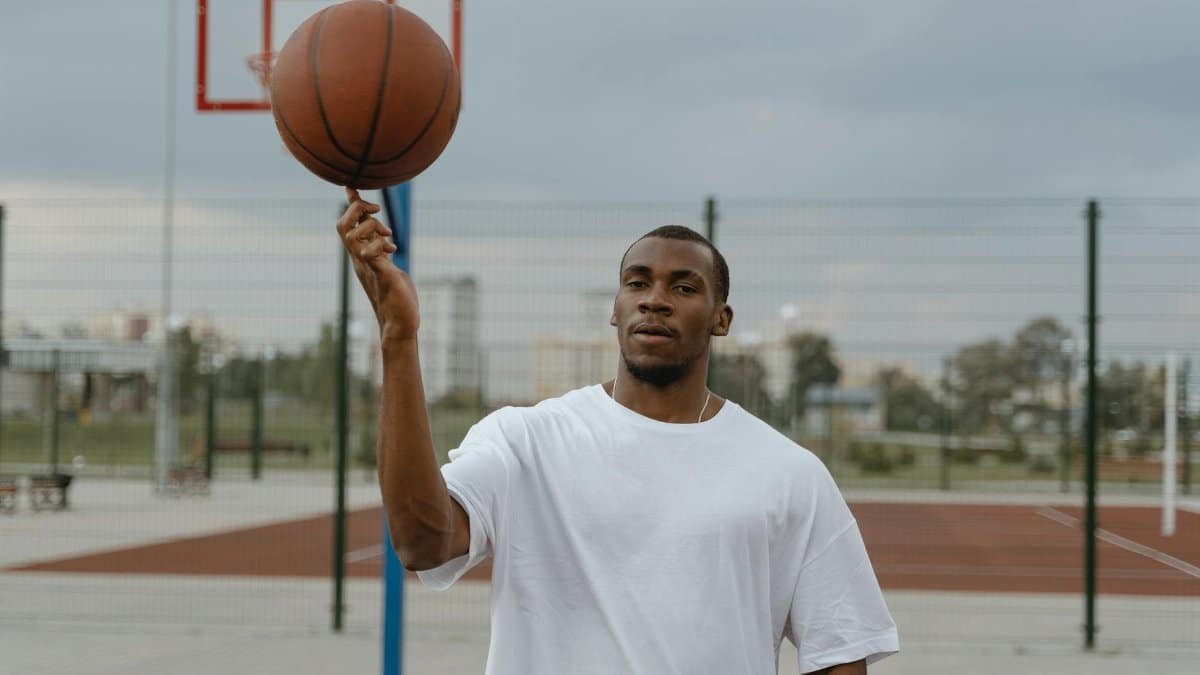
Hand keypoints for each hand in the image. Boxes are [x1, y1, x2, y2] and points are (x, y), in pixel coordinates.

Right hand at [337, 187, 419, 340]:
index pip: (347, 226)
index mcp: (361, 256)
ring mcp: (368, 268)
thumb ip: (383, 251)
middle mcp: (360, 260)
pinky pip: (370, 254)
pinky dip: (379, 245)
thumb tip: (384, 238)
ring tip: (389, 236)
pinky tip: (392, 250)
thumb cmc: (397, 297)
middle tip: (377, 210)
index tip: (352, 187)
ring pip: (352, 237)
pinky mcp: (381, 276)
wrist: (400, 324)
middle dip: (356, 209)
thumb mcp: (388, 266)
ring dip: (370, 227)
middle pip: (342, 226)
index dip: (350, 204)